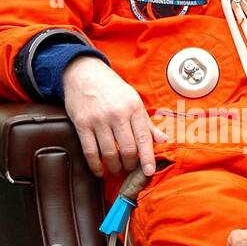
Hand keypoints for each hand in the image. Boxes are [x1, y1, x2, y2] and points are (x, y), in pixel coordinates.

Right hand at [61, 56, 168, 176]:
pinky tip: (99, 171)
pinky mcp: (82, 124)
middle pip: (128, 149)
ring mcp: (98, 119)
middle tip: (130, 169)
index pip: (144, 138)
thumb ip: (147, 123)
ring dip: (114, 167)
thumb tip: (164, 140)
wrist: (84, 73)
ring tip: (116, 170)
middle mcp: (117, 114)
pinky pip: (90, 151)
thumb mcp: (133, 100)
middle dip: (130, 165)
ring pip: (110, 153)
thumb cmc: (112, 89)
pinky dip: (95, 166)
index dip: (148, 158)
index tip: (148, 172)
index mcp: (133, 108)